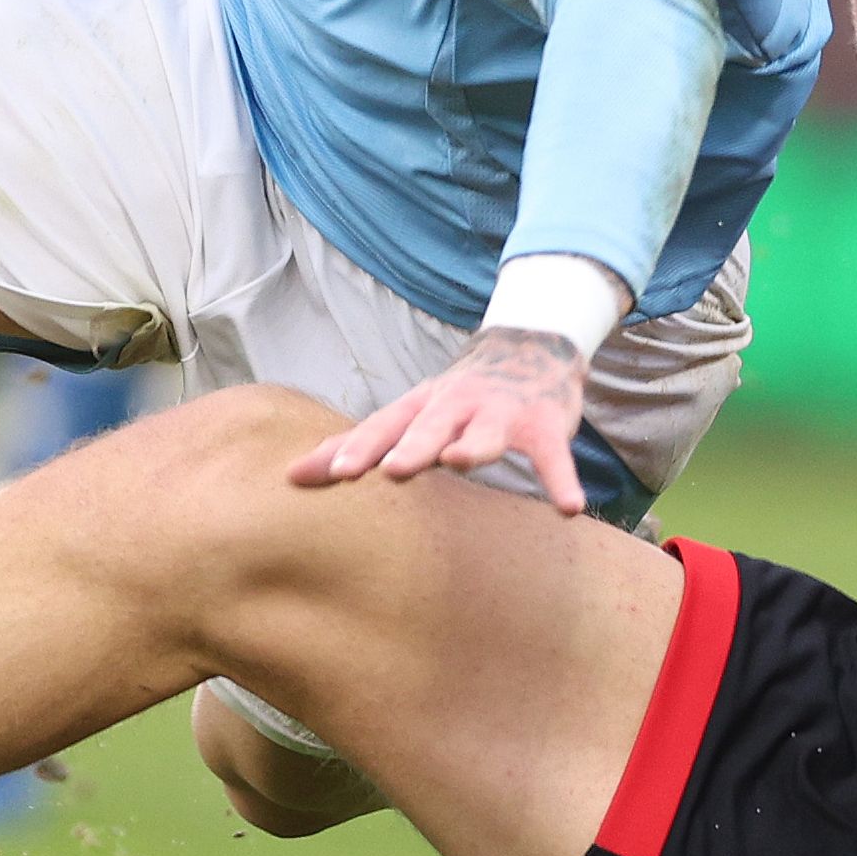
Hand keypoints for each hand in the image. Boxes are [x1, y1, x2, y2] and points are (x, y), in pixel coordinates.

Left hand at [286, 328, 597, 514]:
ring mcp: (501, 412)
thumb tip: (288, 477)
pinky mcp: (544, 425)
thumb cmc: (455, 397)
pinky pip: (553, 457)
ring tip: (462, 462)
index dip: (356, 448)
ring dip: (474, 444)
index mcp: (420, 405)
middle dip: (411, 446)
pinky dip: (562, 481)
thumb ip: (358, 446)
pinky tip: (568, 509)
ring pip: (486, 431)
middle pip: (429, 424)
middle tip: (391, 469)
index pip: (381, 426)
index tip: (326, 474)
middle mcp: (456, 403)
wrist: (532, 347)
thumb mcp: (409, 413)